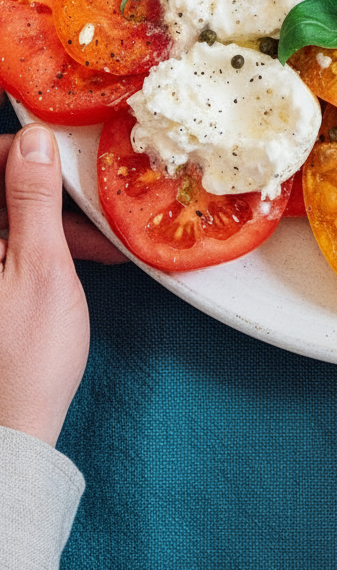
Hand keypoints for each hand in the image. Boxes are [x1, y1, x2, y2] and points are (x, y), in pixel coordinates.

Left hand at [0, 125, 90, 445]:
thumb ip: (34, 198)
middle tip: (88, 210)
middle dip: (43, 191)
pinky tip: (77, 258)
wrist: (12, 429)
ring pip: (5, 216)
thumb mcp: (42, 266)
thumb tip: (34, 139)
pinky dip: (39, 244)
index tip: (63, 160)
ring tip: (95, 244)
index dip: (22, 151)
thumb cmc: (26, 355)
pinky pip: (7, 244)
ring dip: (48, 219)